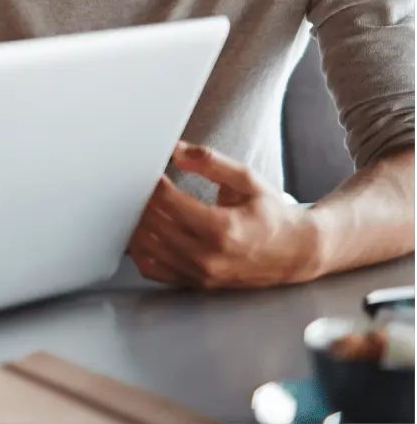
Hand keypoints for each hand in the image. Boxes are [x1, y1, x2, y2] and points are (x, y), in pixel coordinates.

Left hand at [128, 141, 318, 288]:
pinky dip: (140, 250)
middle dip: (139, 200)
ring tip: (136, 203)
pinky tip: (142, 231)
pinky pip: (152, 269)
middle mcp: (208, 256)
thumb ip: (210, 161)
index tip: (146, 169)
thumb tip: (176, 149)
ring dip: (135, 223)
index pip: (167, 202)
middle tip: (136, 183)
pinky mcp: (196, 283)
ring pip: (146, 248)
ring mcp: (200, 274)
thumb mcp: (247, 180)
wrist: (296, 252)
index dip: (151, 183)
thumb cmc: (271, 214)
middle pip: (152, 224)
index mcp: (221, 228)